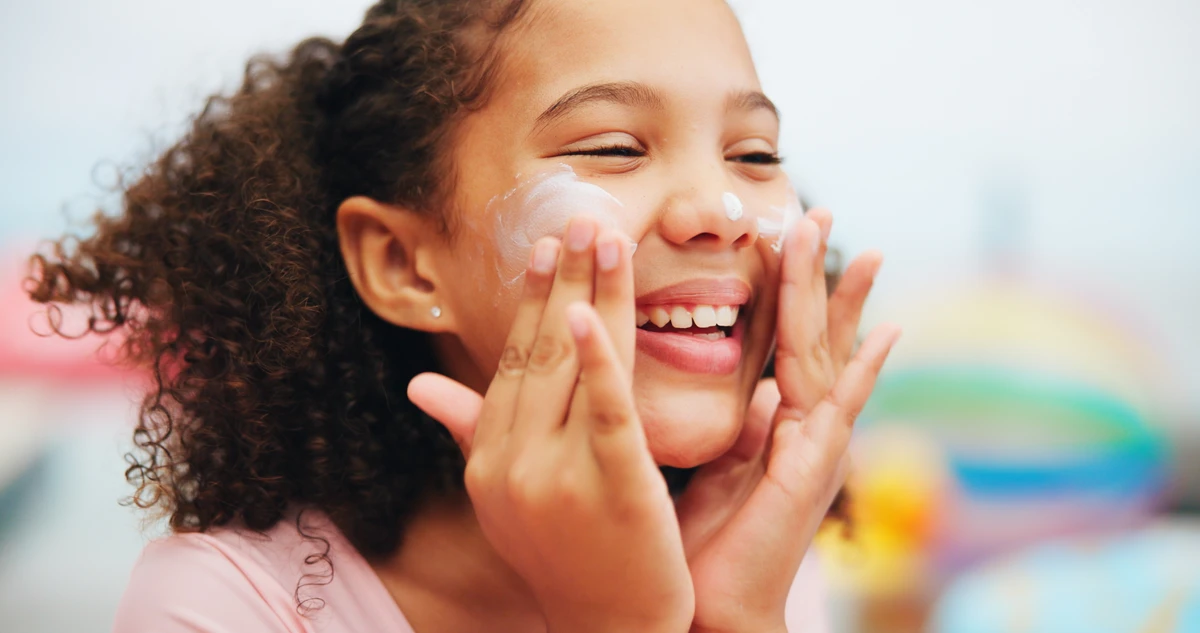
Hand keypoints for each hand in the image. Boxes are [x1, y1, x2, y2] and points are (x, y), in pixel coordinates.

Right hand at [408, 217, 692, 632]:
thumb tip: (418, 387)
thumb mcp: (505, 497)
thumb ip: (469, 432)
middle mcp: (510, 462)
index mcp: (490, 458)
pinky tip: (592, 310)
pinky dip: (599, 358)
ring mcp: (555, 475)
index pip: (512, 362)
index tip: (546, 248)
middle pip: (540, 350)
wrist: (610, 632)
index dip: (531, 301)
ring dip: (589, 292)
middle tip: (582, 216)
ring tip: (606, 235)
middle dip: (562, 278)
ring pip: (573, 366)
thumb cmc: (567, 559)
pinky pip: (605, 410)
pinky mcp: (610, 486)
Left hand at [676, 209, 900, 632]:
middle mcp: (796, 425)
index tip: (775, 231)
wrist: (703, 607)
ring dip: (840, 299)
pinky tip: (890, 332)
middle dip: (812, 272)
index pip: (772, 337)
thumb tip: (739, 383)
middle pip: (805, 332)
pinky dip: (865, 369)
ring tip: (859, 245)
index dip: (778, 285)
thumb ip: (720, 420)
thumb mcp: (701, 464)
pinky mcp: (813, 467)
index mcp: (766, 420)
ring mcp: (811, 444)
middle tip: (818, 208)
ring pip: (823, 354)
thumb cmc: (691, 542)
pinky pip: (841, 407)